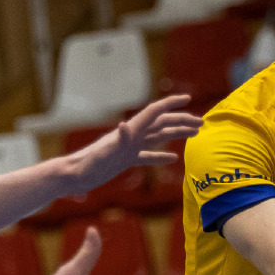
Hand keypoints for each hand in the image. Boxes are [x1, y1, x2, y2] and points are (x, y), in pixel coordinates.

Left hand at [67, 94, 202, 193]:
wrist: (72, 176)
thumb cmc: (87, 166)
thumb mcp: (104, 154)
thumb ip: (117, 141)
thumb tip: (125, 125)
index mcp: (130, 132)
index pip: (154, 112)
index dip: (171, 104)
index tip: (188, 99)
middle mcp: (131, 136)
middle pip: (161, 123)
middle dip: (181, 120)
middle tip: (202, 123)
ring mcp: (129, 148)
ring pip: (158, 137)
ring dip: (176, 133)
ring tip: (194, 134)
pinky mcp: (125, 160)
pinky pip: (148, 156)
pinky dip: (161, 155)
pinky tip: (173, 158)